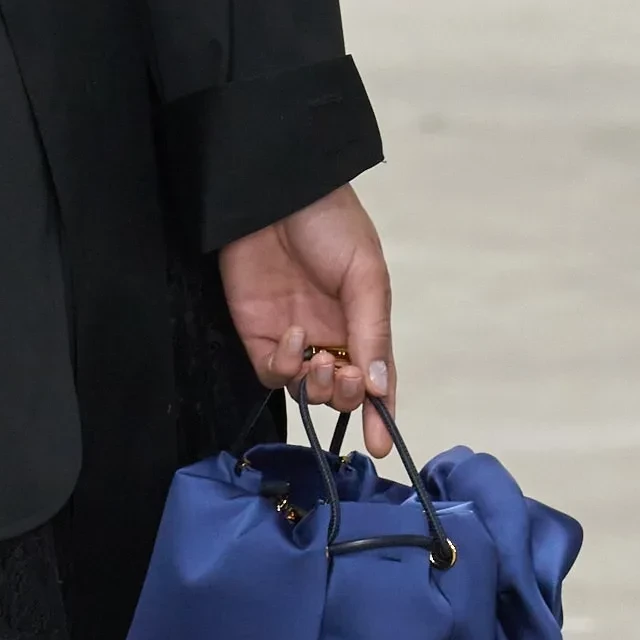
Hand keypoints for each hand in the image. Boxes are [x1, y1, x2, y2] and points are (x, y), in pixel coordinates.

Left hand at [216, 186, 394, 452]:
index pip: (376, 379)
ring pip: (306, 390)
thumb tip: (380, 386)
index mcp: (363, 322)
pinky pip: (271, 372)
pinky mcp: (257, 334)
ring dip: (319, 387)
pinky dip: (285, 367)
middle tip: (347, 375)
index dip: (381, 415)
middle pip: (342, 392)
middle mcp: (330, 336)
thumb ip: (372, 331)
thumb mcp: (366, 275)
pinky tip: (293, 340)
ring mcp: (292, 337)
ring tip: (324, 361)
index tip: (383, 445)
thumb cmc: (332, 224)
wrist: (277, 194)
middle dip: (348, 396)